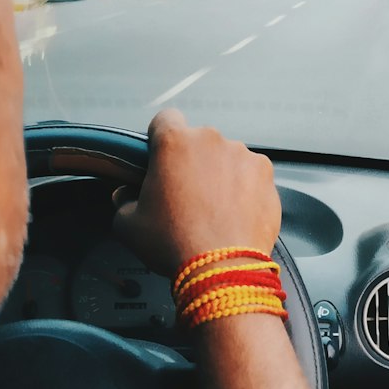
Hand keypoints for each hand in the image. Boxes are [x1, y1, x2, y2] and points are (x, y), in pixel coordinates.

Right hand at [112, 109, 280, 277]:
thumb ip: (123, 201)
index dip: (160, 137)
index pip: (165, 119)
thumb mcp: (128, 225)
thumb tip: (125, 196)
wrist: (222, 269)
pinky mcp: (265, 174)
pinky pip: (250, 174)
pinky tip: (234, 213)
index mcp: (174, 143)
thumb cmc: (175, 244)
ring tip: (213, 209)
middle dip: (191, 162)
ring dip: (219, 174)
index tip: (161, 157)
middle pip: (198, 141)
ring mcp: (243, 155)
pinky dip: (244, 188)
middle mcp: (211, 141)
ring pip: (226, 157)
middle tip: (185, 195)